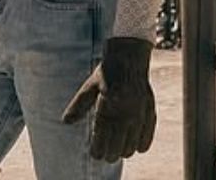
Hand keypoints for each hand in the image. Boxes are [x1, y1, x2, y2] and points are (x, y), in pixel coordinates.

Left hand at [60, 36, 155, 160]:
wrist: (129, 58)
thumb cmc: (106, 73)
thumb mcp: (89, 87)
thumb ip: (78, 106)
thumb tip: (65, 122)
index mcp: (107, 105)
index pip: (102, 136)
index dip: (98, 149)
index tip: (95, 154)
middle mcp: (124, 111)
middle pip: (117, 145)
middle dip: (110, 153)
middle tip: (105, 156)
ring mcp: (139, 112)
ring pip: (132, 144)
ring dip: (125, 150)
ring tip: (118, 152)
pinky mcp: (150, 110)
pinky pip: (148, 135)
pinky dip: (142, 144)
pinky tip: (136, 148)